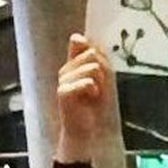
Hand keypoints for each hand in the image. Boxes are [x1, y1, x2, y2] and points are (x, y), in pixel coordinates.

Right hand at [56, 33, 109, 149]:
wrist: (93, 131)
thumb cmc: (99, 106)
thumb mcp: (104, 76)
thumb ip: (94, 56)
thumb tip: (76, 36)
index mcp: (75, 65)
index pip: (84, 44)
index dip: (98, 54)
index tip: (101, 72)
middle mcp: (67, 70)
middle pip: (92, 54)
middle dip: (102, 72)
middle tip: (98, 89)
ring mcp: (63, 80)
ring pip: (92, 67)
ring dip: (100, 83)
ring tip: (93, 95)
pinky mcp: (62, 92)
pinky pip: (86, 81)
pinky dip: (93, 90)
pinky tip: (90, 98)